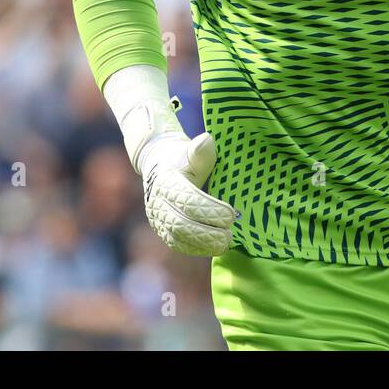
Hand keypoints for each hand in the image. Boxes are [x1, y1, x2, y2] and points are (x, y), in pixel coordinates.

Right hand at [131, 103, 236, 255]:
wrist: (158, 164)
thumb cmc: (182, 156)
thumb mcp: (191, 150)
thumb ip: (200, 150)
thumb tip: (207, 140)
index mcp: (166, 182)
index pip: (189, 201)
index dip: (210, 210)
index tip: (231, 214)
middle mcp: (158, 203)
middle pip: (182, 225)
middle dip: (208, 233)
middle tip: (230, 234)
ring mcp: (157, 218)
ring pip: (178, 238)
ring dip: (203, 244)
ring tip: (226, 243)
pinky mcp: (161, 229)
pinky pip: (177, 244)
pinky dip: (196, 248)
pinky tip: (214, 247)